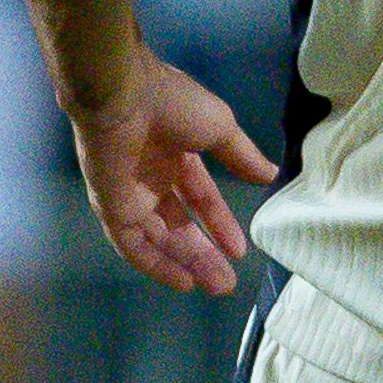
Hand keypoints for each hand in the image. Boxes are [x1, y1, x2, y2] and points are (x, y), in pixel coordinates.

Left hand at [69, 56, 279, 294]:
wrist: (122, 97)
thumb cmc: (172, 104)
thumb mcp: (220, 127)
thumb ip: (242, 156)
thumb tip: (271, 175)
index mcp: (175, 155)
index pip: (200, 198)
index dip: (220, 224)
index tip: (239, 250)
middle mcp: (150, 179)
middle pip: (180, 226)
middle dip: (204, 254)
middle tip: (227, 283)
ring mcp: (129, 195)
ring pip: (159, 239)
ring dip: (186, 264)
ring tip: (215, 286)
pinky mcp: (111, 207)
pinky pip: (132, 244)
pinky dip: (155, 264)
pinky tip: (182, 281)